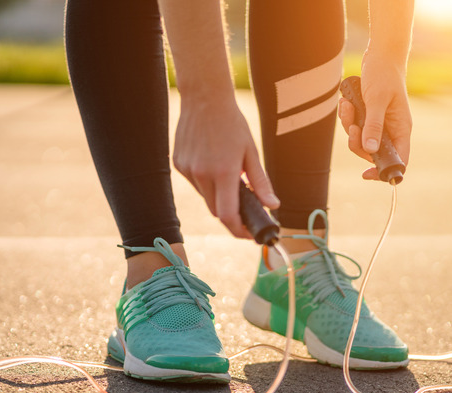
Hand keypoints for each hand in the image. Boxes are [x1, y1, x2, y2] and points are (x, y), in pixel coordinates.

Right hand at [173, 96, 279, 237]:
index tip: (248, 234)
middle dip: (230, 214)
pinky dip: (206, 182)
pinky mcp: (178, 164)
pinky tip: (212, 162)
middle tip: (244, 210)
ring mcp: (187, 169)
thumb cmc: (232, 123)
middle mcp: (202, 174)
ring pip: (205, 197)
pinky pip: (195, 183)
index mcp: (224, 171)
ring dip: (218, 196)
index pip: (228, 215)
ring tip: (227, 174)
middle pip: (216, 210)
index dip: (238, 230)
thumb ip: (261, 182)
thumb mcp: (251, 152)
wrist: (204, 98)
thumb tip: (273, 206)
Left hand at [338, 52, 411, 180]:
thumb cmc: (383, 75)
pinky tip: (346, 102)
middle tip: (353, 127)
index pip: (399, 159)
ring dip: (350, 126)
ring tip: (348, 106)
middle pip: (373, 152)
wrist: (380, 55)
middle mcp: (392, 129)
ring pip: (361, 140)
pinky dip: (348, 117)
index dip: (384, 171)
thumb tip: (370, 150)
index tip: (366, 174)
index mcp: (402, 129)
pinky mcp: (369, 117)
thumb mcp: (377, 100)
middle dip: (358, 143)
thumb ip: (373, 125)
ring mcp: (380, 124)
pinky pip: (355, 127)